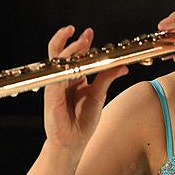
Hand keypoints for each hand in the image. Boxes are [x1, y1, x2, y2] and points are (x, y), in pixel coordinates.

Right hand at [43, 25, 128, 150]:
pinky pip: (57, 80)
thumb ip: (107, 78)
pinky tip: (73, 64)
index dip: (81, 43)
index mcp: (74, 78)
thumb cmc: (83, 120)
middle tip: (85, 34)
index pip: (74, 56)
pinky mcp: (52, 97)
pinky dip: (65, 71)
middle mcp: (63, 80)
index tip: (89, 32)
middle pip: (63, 55)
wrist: (73, 142)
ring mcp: (56, 87)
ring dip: (70, 52)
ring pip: (59, 64)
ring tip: (81, 42)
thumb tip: (123, 66)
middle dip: (73, 42)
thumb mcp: (99, 95)